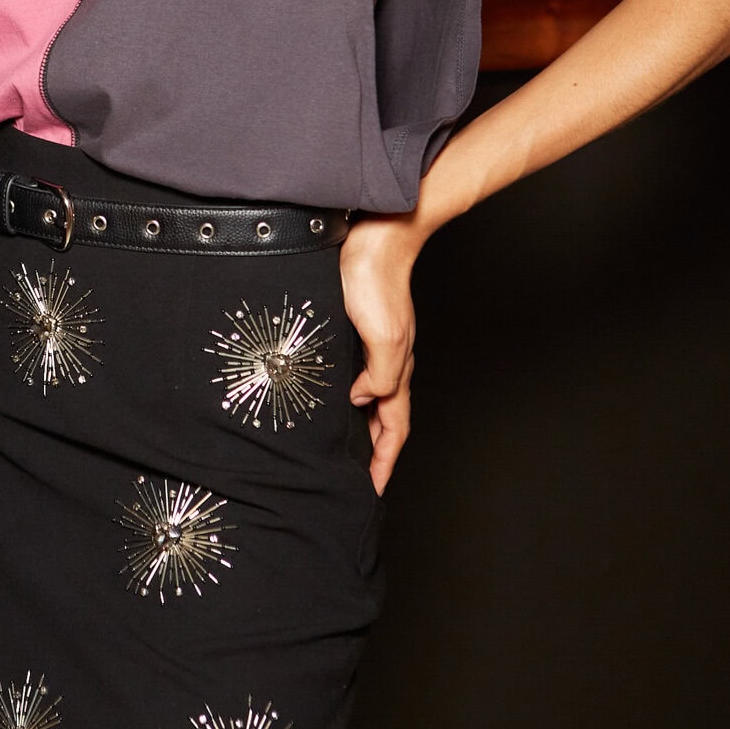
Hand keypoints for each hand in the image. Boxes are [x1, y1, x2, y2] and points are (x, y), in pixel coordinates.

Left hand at [338, 215, 422, 494]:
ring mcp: (376, 348)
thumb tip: (362, 399)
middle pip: (385, 419)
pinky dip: (349, 395)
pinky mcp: (359, 331)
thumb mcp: (382, 336)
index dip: (384, 461)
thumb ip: (378, 374)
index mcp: (396, 369)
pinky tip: (332, 396)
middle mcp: (389, 362)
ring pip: (371, 398)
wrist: (375, 239)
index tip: (372, 490)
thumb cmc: (377, 283)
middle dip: (375, 452)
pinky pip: (358, 375)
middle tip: (358, 479)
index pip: (394, 429)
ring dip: (363, 426)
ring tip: (345, 448)